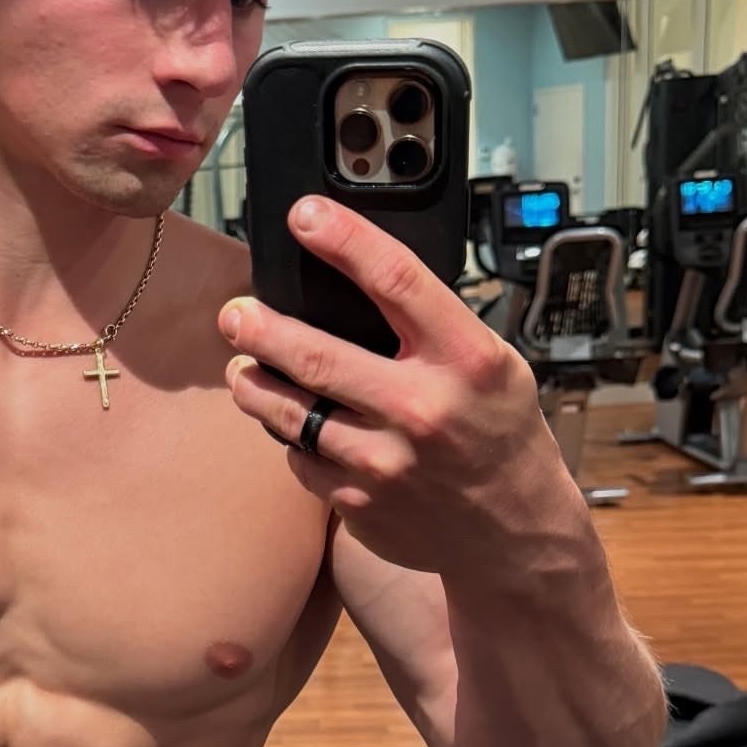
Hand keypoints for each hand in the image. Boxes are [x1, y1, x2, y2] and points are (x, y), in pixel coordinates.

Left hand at [219, 196, 573, 581]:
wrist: (513, 531)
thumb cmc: (497, 435)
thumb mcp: (490, 364)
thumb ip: (432, 328)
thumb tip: (352, 277)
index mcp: (466, 358)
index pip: (396, 280)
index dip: (342, 239)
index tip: (303, 216)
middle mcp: (422, 407)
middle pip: (315, 354)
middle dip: (260, 328)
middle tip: (234, 314)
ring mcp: (385, 462)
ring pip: (289, 413)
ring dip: (254, 385)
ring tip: (242, 368)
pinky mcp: (358, 503)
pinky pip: (300, 459)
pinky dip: (292, 439)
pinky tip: (298, 428)